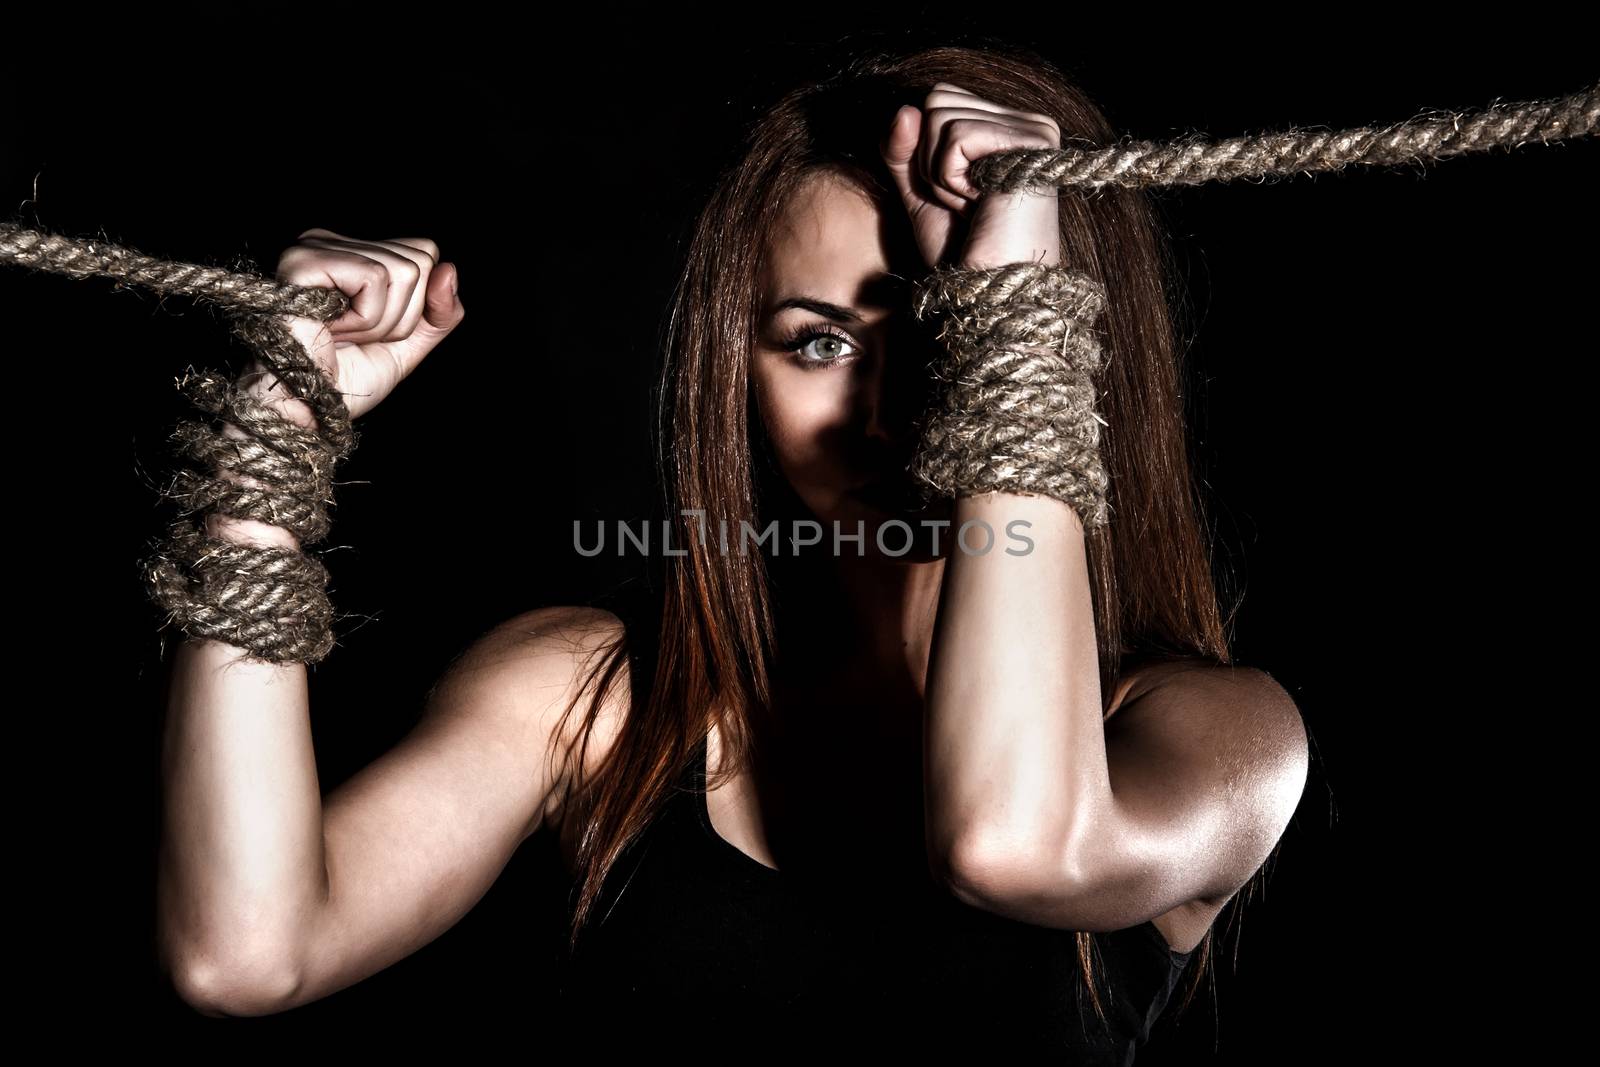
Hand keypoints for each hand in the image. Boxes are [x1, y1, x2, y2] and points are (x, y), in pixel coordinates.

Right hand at [271, 228, 464, 418]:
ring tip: (339, 335)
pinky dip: (365, 319)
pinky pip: (375, 278)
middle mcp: (331, 241)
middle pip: (419, 261)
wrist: (303, 411)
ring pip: (403, 271)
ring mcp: (314, 246)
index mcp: (352, 254)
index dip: (415, 306)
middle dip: (400, 317)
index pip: (425, 253)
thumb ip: (439, 313)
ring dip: (380, 323)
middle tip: (354, 337)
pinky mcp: (305, 260)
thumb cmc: (342, 381)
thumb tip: (449, 270)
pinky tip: (330, 329)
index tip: (372, 331)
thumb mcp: (407, 344)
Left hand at [879, 83, 1061, 270]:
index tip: (955, 194)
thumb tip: (904, 109)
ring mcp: (1034, 129)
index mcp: (1009, 127)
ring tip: (972, 206)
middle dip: (930, 159)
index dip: (925, 149)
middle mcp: (1028, 121)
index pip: (941, 97)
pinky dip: (950, 180)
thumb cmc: (961, 249)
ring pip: (941, 116)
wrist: (989, 291)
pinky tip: (978, 204)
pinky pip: (955, 138)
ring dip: (939, 174)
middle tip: (964, 203)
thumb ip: (902, 148)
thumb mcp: (920, 190)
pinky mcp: (1031, 142)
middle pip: (937, 99)